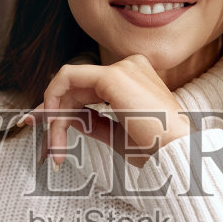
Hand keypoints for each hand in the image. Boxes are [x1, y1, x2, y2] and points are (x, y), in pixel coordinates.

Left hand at [26, 55, 190, 167]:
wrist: (176, 155)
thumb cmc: (157, 149)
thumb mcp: (118, 134)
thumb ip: (93, 122)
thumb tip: (69, 118)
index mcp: (135, 78)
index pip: (88, 88)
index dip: (62, 106)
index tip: (47, 128)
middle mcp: (129, 67)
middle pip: (76, 86)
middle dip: (53, 114)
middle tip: (46, 144)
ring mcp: (122, 68)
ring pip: (69, 84)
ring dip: (55, 116)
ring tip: (55, 147)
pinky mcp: (112, 76)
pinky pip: (68, 77)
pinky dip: (54, 98)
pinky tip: (54, 122)